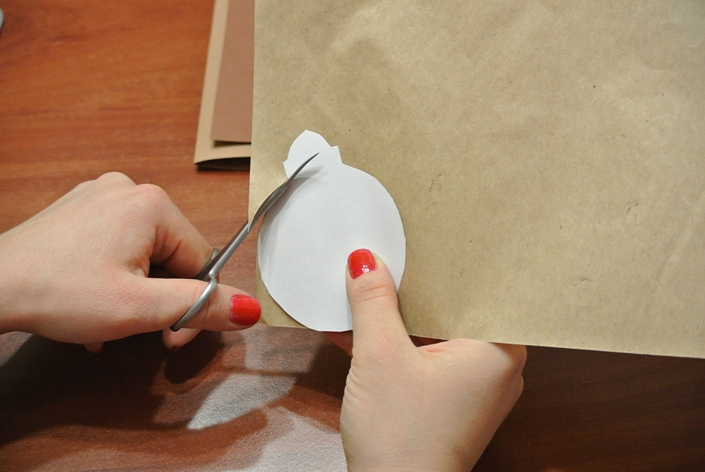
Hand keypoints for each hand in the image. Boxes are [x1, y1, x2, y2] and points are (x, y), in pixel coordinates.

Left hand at [0, 173, 259, 350]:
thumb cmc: (59, 292)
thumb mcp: (141, 308)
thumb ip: (201, 306)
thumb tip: (251, 308)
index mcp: (152, 204)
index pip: (200, 259)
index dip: (192, 304)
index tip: (169, 337)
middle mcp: (128, 191)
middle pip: (171, 257)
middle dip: (159, 300)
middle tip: (136, 331)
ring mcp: (99, 197)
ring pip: (143, 256)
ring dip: (135, 294)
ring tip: (107, 322)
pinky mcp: (78, 210)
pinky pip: (115, 246)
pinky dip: (112, 278)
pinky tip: (93, 304)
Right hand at [330, 249, 525, 471]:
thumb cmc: (400, 437)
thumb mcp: (379, 355)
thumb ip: (373, 301)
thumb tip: (365, 260)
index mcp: (498, 348)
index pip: (479, 286)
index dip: (449, 258)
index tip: (426, 231)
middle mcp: (496, 365)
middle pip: (455, 307)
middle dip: (418, 284)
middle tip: (393, 249)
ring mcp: (474, 385)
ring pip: (437, 331)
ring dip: (402, 315)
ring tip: (373, 281)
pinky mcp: (450, 400)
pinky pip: (427, 356)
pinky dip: (399, 344)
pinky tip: (362, 326)